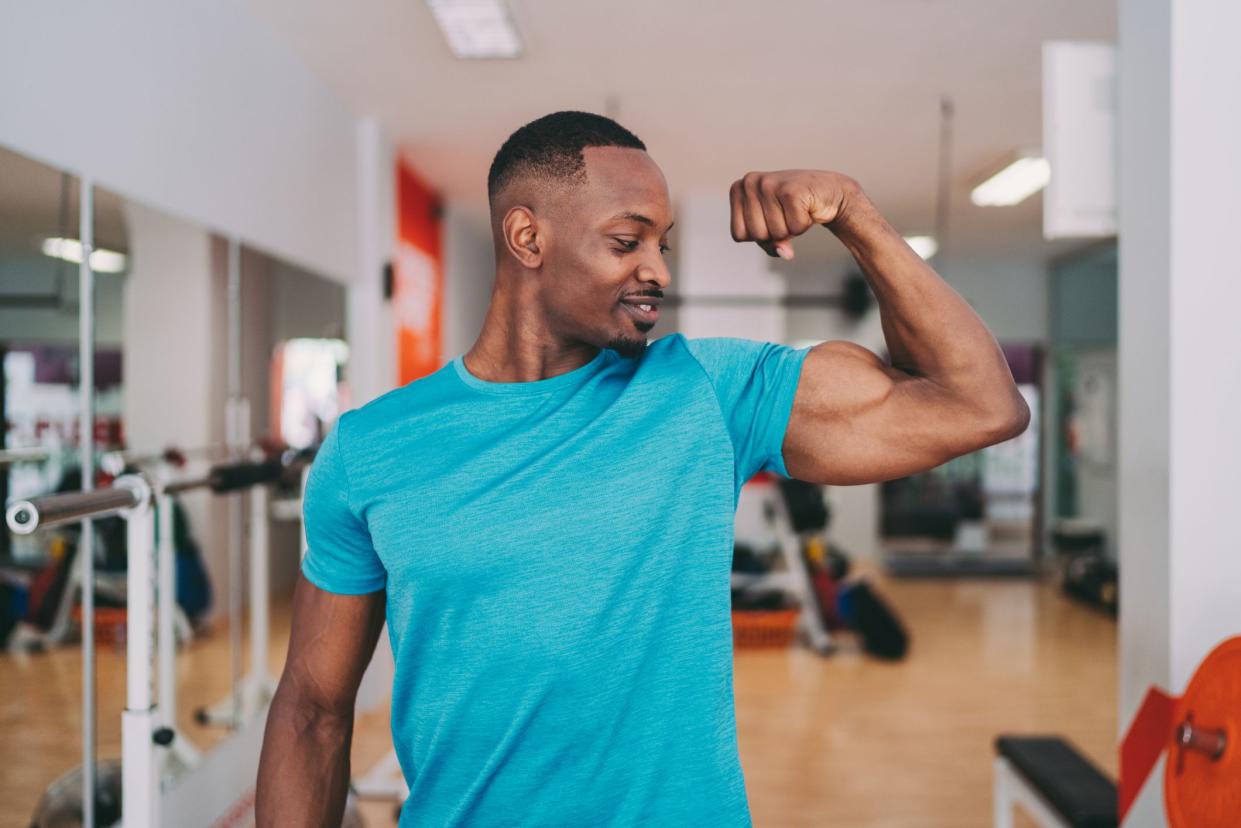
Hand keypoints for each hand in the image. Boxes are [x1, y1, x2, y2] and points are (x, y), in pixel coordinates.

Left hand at [728, 170, 857, 258]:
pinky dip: (804, 224)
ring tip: (796, 210)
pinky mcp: (790, 190)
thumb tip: (786, 254)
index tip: (770, 220)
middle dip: (776, 233)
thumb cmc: (792, 209)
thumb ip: (769, 245)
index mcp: (738, 189)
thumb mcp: (772, 228)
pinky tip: (806, 208)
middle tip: (786, 215)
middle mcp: (749, 182)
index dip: (759, 236)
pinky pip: (794, 227)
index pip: (738, 235)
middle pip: (757, 235)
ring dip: (792, 228)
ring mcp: (769, 184)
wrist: (825, 189)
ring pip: (777, 232)